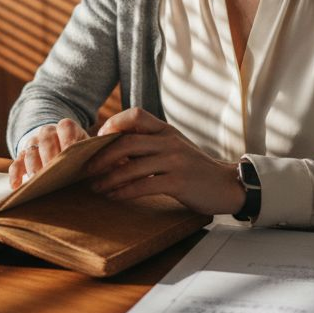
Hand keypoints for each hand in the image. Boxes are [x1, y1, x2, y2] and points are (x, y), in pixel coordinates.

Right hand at [8, 118, 89, 187]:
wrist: (59, 146)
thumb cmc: (79, 153)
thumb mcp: (88, 149)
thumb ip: (97, 155)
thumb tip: (112, 167)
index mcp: (67, 128)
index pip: (65, 127)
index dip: (67, 139)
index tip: (69, 153)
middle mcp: (48, 132)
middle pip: (45, 139)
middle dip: (49, 156)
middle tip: (52, 173)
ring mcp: (33, 144)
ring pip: (29, 151)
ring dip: (33, 167)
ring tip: (37, 182)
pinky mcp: (21, 157)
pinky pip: (15, 164)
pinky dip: (15, 175)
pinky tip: (17, 187)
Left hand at [85, 108, 244, 215]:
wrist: (227, 184)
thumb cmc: (194, 168)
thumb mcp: (173, 147)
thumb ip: (150, 144)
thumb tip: (113, 150)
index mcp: (166, 130)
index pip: (135, 114)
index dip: (113, 124)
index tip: (97, 140)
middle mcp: (169, 141)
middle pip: (127, 142)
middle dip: (101, 157)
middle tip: (86, 169)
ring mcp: (174, 161)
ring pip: (132, 166)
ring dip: (109, 178)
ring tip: (95, 187)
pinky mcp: (178, 181)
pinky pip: (144, 185)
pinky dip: (124, 192)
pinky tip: (114, 197)